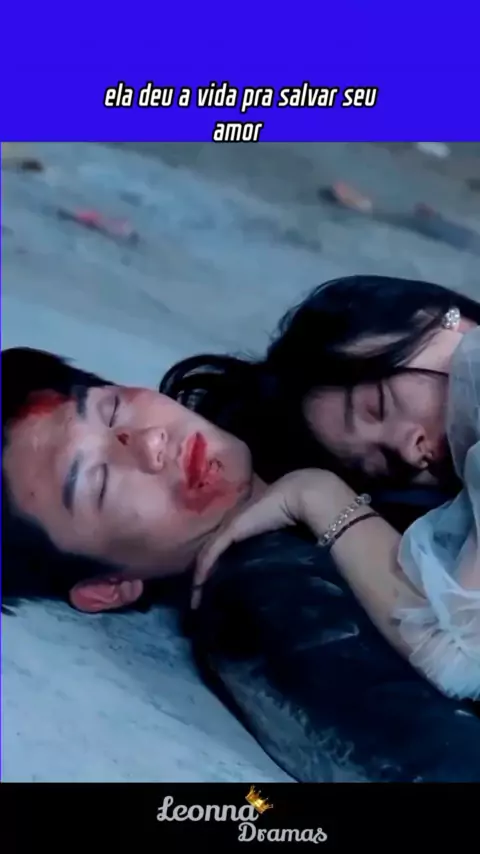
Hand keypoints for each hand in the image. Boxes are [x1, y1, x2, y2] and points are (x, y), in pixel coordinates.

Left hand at [191, 469, 345, 608]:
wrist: (304, 495)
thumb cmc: (301, 514)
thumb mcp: (284, 538)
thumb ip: (277, 548)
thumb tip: (283, 574)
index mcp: (246, 523)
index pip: (223, 546)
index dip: (216, 566)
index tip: (214, 589)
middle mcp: (234, 523)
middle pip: (211, 552)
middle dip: (204, 576)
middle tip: (199, 598)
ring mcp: (230, 527)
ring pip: (206, 556)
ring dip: (200, 580)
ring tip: (196, 600)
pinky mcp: (231, 531)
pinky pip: (210, 555)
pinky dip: (203, 573)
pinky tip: (198, 588)